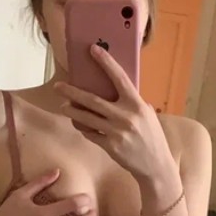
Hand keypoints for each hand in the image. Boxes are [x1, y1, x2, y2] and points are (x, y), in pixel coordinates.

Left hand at [56, 44, 173, 181]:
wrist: (156, 166)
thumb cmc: (152, 138)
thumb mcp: (148, 116)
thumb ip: (133, 103)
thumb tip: (116, 91)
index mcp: (137, 105)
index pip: (119, 78)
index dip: (106, 62)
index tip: (93, 49)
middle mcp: (126, 116)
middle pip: (92, 100)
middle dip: (73, 92)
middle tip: (59, 86)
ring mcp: (117, 132)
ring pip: (86, 118)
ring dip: (72, 111)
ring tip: (63, 106)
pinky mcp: (110, 146)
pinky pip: (91, 134)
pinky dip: (84, 128)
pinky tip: (80, 124)